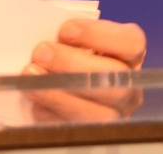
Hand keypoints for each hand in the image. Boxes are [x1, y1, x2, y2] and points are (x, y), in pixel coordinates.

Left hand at [22, 17, 147, 121]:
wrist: (67, 78)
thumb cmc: (75, 52)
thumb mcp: (78, 37)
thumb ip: (70, 35)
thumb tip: (46, 34)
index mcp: (132, 55)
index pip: (130, 43)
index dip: (98, 35)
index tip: (65, 29)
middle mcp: (129, 87)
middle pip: (114, 80)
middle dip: (73, 65)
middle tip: (41, 52)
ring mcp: (115, 114)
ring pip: (96, 112)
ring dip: (58, 94)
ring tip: (31, 75)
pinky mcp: (93, 133)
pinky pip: (74, 130)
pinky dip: (51, 114)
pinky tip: (35, 100)